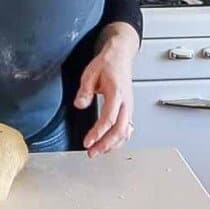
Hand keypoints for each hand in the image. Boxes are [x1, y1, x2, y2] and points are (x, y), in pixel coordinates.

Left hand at [74, 23, 138, 157]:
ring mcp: (129, 107)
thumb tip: (80, 105)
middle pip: (120, 130)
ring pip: (126, 132)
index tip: (87, 142)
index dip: (98, 133)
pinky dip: (120, 139)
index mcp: (116, 93)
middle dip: (106, 145)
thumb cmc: (108, 63)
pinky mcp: (128, 109)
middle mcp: (126, 102)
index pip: (109, 119)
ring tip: (99, 151)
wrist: (121, 56)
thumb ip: (85, 90)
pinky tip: (111, 144)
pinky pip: (128, 128)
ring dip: (113, 145)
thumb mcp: (90, 73)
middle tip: (92, 153)